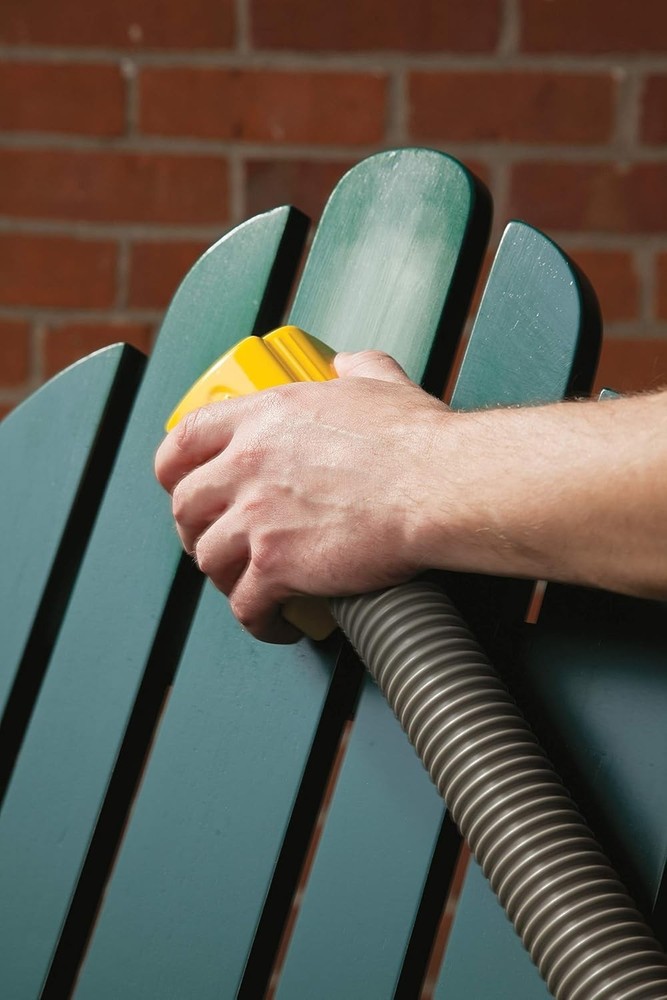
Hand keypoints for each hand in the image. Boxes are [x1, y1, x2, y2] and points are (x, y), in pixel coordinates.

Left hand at [154, 351, 448, 642]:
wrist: (434, 485)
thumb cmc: (413, 441)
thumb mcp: (378, 384)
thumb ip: (354, 369)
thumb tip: (348, 364)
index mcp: (264, 418)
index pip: (185, 439)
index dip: (172, 468)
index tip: (178, 482)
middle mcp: (247, 465)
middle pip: (186, 505)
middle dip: (192, 529)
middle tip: (211, 538)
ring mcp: (257, 517)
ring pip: (209, 558)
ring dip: (224, 576)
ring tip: (246, 584)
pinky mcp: (277, 565)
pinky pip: (246, 605)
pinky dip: (257, 620)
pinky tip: (275, 621)